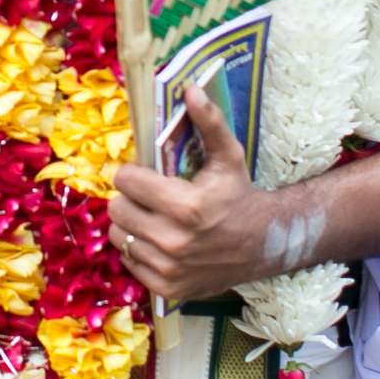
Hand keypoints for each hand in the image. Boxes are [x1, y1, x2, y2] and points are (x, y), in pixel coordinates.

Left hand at [108, 84, 287, 304]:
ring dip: (130, 224)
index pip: (126, 181)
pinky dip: (138, 250)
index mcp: (187, 206)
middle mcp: (174, 241)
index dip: (133, 173)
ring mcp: (169, 269)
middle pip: (117, 209)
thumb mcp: (228, 156)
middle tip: (147, 196)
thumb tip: (189, 88)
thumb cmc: (240, 195)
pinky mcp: (167, 289)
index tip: (145, 174)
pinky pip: (128, 262)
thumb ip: (208, 122)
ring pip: (119, 236)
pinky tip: (159, 240)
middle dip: (129, 198)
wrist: (262, 246)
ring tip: (153, 217)